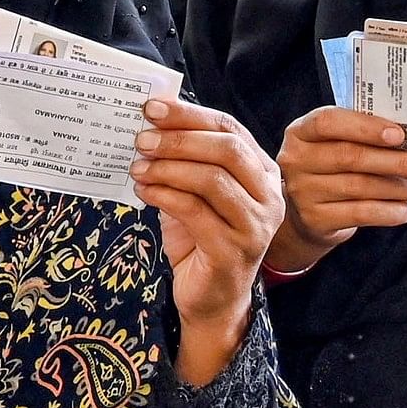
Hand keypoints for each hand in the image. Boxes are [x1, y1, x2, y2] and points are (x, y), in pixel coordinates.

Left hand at [131, 98, 279, 385]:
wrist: (212, 299)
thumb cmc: (202, 240)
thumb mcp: (193, 193)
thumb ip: (183, 161)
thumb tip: (149, 125)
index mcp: (262, 172)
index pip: (229, 129)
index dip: (189, 114)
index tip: (152, 108)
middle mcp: (269, 195)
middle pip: (227, 148)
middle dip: (179, 138)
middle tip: (142, 139)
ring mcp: (256, 224)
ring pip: (212, 178)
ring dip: (168, 168)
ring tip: (137, 167)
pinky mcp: (234, 250)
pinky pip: (196, 212)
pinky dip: (164, 196)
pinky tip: (144, 192)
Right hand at [269, 106, 406, 276]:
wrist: (308, 211)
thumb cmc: (333, 167)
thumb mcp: (338, 143)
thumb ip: (365, 135)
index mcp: (301, 131)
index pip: (328, 121)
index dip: (365, 127)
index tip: (400, 135)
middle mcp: (296, 160)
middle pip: (350, 157)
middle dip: (397, 161)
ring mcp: (302, 191)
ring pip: (359, 186)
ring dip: (398, 187)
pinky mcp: (315, 219)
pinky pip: (360, 214)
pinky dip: (389, 212)